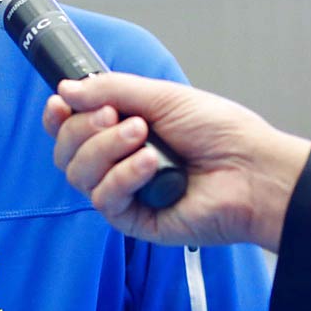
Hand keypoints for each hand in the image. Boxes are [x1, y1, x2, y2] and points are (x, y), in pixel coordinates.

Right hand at [43, 73, 310, 250]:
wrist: (252, 169)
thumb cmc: (220, 132)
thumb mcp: (164, 98)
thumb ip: (112, 90)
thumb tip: (65, 91)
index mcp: (123, 131)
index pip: (71, 128)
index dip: (59, 117)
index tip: (61, 104)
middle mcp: (118, 162)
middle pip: (67, 151)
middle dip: (85, 130)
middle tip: (120, 118)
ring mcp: (125, 192)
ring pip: (79, 174)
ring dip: (106, 149)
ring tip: (144, 138)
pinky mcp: (133, 220)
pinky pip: (104, 199)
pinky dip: (122, 176)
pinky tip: (150, 164)